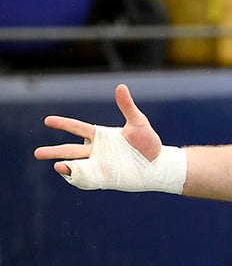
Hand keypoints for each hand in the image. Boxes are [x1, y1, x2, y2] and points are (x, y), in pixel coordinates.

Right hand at [34, 84, 185, 192]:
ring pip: (76, 165)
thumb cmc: (149, 143)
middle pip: (70, 150)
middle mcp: (97, 151)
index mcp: (101, 136)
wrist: (160, 164)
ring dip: (65, 166)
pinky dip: (77, 178)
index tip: (47, 120)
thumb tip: (121, 86)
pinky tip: (71, 176)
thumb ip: (127, 106)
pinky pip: (86, 179)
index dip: (63, 124)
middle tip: (36, 153)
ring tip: (56, 165)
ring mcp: (100, 165)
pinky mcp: (105, 177)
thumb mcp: (138, 123)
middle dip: (54, 152)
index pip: (78, 128)